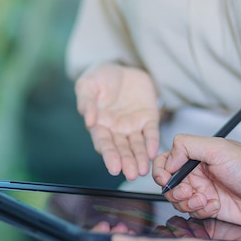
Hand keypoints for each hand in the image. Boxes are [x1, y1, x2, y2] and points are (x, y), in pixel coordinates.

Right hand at [75, 63, 159, 179]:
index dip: (109, 156)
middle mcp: (116, 130)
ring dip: (140, 158)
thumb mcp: (87, 84)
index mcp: (99, 125)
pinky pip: (151, 132)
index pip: (104, 144)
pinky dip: (152, 142)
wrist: (122, 66)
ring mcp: (133, 125)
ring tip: (143, 171)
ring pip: (137, 145)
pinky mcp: (148, 117)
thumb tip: (88, 120)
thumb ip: (86, 101)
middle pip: (122, 149)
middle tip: (132, 174)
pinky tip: (153, 152)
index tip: (114, 168)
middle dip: (127, 162)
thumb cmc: (100, 77)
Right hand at [152, 134, 240, 227]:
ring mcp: (203, 191)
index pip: (167, 160)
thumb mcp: (219, 149)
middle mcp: (198, 173)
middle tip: (188, 191)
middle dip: (174, 190)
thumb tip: (168, 157)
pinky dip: (201, 210)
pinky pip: (193, 213)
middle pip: (168, 183)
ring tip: (204, 199)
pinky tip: (216, 205)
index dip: (161, 170)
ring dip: (188, 202)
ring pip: (178, 200)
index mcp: (197, 155)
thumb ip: (188, 146)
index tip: (166, 178)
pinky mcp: (209, 208)